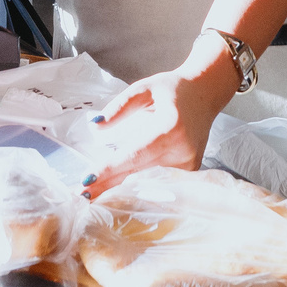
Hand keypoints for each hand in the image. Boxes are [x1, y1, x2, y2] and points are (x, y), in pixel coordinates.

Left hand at [82, 42, 239, 198]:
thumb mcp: (145, 88)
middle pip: (138, 174)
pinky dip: (137, 189)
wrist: (206, 94)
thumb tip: (96, 127)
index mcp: (171, 127)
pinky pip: (159, 183)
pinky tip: (116, 197)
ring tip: (92, 199)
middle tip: (80, 196)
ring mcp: (189, 165)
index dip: (110, 168)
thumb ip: (120, 106)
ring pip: (147, 183)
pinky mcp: (190, 172)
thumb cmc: (173, 90)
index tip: (87, 180)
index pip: (135, 154)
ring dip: (119, 191)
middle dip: (108, 186)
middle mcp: (182, 151)